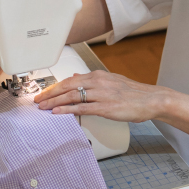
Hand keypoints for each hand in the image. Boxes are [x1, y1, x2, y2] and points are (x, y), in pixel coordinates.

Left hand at [34, 70, 166, 122]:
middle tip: (37, 100)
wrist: (150, 99)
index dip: (55, 86)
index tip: (44, 92)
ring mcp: (101, 94)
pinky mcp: (105, 107)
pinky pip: (82, 108)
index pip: (70, 79)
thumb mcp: (112, 81)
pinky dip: (67, 110)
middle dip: (50, 93)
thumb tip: (76, 79)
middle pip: (67, 86)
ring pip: (71, 96)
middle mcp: (98, 82)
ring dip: (54, 102)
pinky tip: (57, 112)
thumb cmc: (133, 93)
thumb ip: (93, 81)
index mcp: (98, 75)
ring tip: (43, 107)